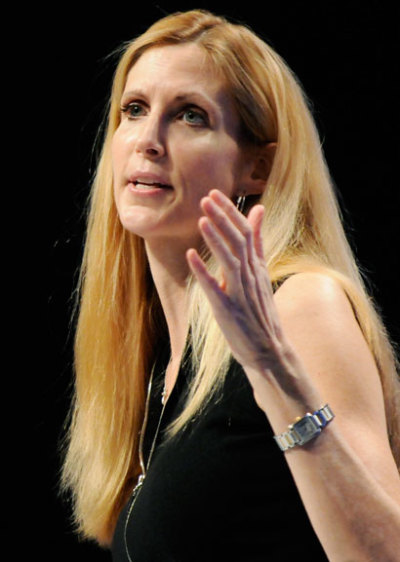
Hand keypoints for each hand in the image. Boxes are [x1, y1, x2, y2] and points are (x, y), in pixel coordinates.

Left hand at [186, 189, 289, 376]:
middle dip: (222, 218)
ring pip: (230, 260)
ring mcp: (241, 293)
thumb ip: (257, 245)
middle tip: (206, 197)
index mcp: (258, 268)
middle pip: (239, 241)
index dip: (231, 212)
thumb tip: (257, 212)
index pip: (247, 232)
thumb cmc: (261, 312)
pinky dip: (203, 271)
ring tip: (201, 218)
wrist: (270, 350)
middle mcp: (251, 277)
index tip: (215, 194)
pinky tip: (190, 255)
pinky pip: (215, 288)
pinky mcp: (229, 310)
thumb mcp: (261, 275)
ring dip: (215, 238)